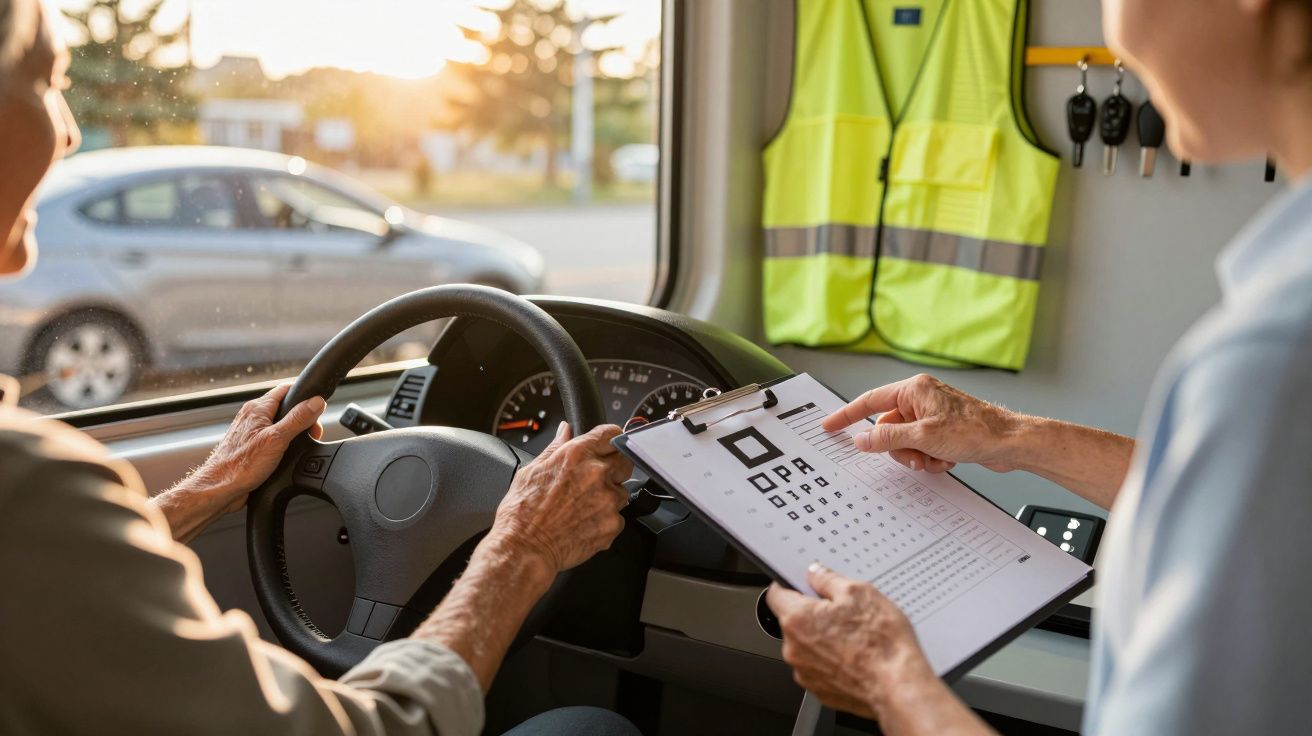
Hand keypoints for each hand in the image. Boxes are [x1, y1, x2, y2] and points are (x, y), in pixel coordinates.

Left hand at [192, 384, 325, 510]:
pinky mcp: (250, 447)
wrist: (220, 489)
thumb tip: (316, 402)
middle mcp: (251, 417)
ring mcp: (250, 432)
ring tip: (298, 446)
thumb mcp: (277, 439)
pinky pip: (272, 439)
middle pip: (284, 408)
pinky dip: (283, 444)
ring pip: (279, 424)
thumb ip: (298, 419)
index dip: (304, 396)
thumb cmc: (240, 466)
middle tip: (311, 433)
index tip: (317, 408)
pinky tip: (286, 456)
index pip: (286, 390)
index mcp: (257, 408)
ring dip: (293, 433)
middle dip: (302, 418)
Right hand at [490, 422, 631, 572]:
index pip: (611, 434)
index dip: (611, 440)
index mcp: (577, 454)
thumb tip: (565, 430)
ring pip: (623, 492)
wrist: (524, 548)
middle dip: (614, 468)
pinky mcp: (612, 524)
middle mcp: (597, 473)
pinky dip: (606, 521)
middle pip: (625, 461)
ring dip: (609, 497)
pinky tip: (584, 523)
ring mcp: (607, 499)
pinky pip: (618, 518)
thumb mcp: (532, 470)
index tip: (608, 447)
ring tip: (582, 507)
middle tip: (593, 482)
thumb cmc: (522, 512)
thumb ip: (556, 446)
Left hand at [767, 564, 936, 720]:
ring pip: (807, 646)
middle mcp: (794, 649)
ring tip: (855, 637)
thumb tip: (816, 574)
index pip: (777, 594)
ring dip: (823, 638)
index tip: (804, 584)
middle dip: (814, 614)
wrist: (898, 688)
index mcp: (797, 620)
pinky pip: (820, 667)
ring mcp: (806, 673)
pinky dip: (833, 660)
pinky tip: (856, 655)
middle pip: (794, 621)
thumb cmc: (881, 645)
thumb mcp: (859, 593)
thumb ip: (828, 580)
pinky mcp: (820, 690)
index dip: (790, 585)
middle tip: (843, 611)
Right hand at [822, 374, 1020, 473]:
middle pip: (887, 428)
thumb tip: (861, 439)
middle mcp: (921, 399)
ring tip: (934, 459)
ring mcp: (931, 416)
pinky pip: (920, 448)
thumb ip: (887, 438)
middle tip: (914, 457)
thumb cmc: (975, 430)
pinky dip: (929, 458)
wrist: (1010, 443)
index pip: (869, 401)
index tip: (829, 425)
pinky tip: (946, 460)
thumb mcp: (923, 437)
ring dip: (915, 456)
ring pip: (903, 442)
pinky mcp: (942, 432)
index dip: (846, 415)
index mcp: (913, 390)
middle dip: (898, 448)